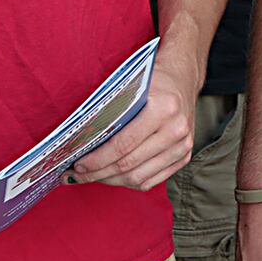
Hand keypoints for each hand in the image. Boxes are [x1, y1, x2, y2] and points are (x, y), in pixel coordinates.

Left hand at [71, 62, 196, 189]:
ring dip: (111, 180)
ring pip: (138, 178)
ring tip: (92, 176)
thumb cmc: (152, 80)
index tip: (77, 164)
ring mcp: (183, 146)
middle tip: (77, 174)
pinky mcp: (184, 157)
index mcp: (164, 108)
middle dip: (98, 173)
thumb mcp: (132, 87)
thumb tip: (80, 141)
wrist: (182, 78)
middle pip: (129, 164)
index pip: (123, 144)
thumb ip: (111, 112)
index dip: (97, 159)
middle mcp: (176, 129)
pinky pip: (150, 181)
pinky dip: (128, 182)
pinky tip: (113, 176)